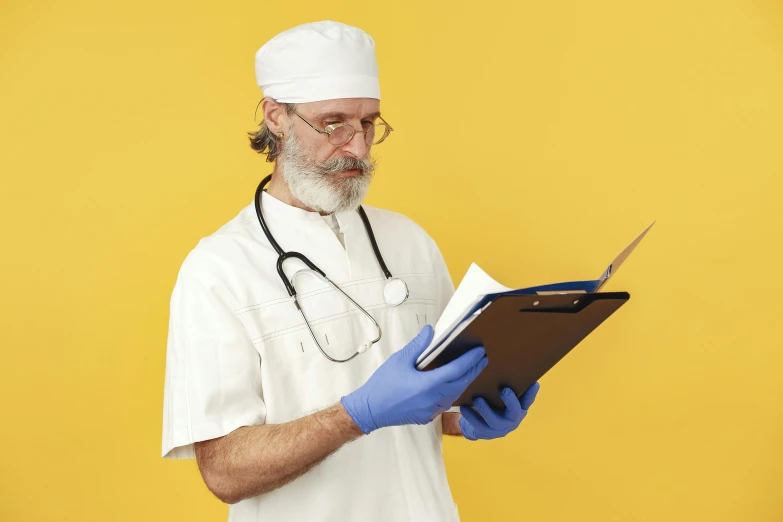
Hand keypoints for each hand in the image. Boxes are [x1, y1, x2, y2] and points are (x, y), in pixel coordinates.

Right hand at [341, 325, 488, 434]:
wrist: (370, 410)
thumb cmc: (382, 385)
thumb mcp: (399, 360)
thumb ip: (418, 346)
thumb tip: (430, 331)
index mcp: (428, 384)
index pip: (456, 370)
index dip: (470, 360)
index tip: (480, 351)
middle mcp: (433, 399)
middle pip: (461, 383)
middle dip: (474, 370)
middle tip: (482, 359)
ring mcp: (431, 410)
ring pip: (455, 394)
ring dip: (464, 382)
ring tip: (471, 370)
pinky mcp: (427, 416)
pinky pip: (446, 403)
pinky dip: (453, 392)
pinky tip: (453, 384)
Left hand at [458, 382, 540, 440]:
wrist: (480, 426)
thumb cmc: (493, 405)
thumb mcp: (502, 397)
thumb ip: (506, 386)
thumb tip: (506, 363)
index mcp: (519, 408)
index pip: (528, 400)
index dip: (531, 393)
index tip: (534, 383)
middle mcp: (512, 419)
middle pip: (515, 412)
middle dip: (510, 401)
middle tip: (504, 390)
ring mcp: (500, 428)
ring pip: (494, 421)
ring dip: (486, 409)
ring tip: (477, 399)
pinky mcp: (486, 433)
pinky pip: (479, 426)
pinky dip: (471, 417)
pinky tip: (464, 408)